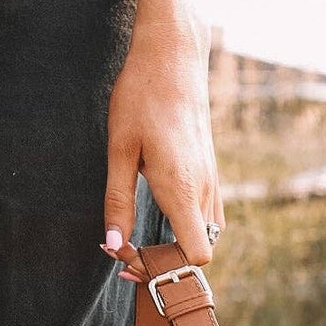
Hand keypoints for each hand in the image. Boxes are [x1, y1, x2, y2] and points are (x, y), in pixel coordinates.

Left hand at [100, 0, 224, 282]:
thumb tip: (113, 243)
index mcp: (182, 188)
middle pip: (199, 251)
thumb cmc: (141, 98)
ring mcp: (212, 179)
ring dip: (175, 244)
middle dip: (165, 262)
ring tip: (136, 238)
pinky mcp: (210, 170)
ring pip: (205, 234)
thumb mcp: (119, 150)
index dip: (165, 267)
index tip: (130, 256)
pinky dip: (187, 226)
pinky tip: (159, 215)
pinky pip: (208, 214)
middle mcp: (204, 189)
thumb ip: (118, 201)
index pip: (196, 256)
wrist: (173, 57)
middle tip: (124, 252)